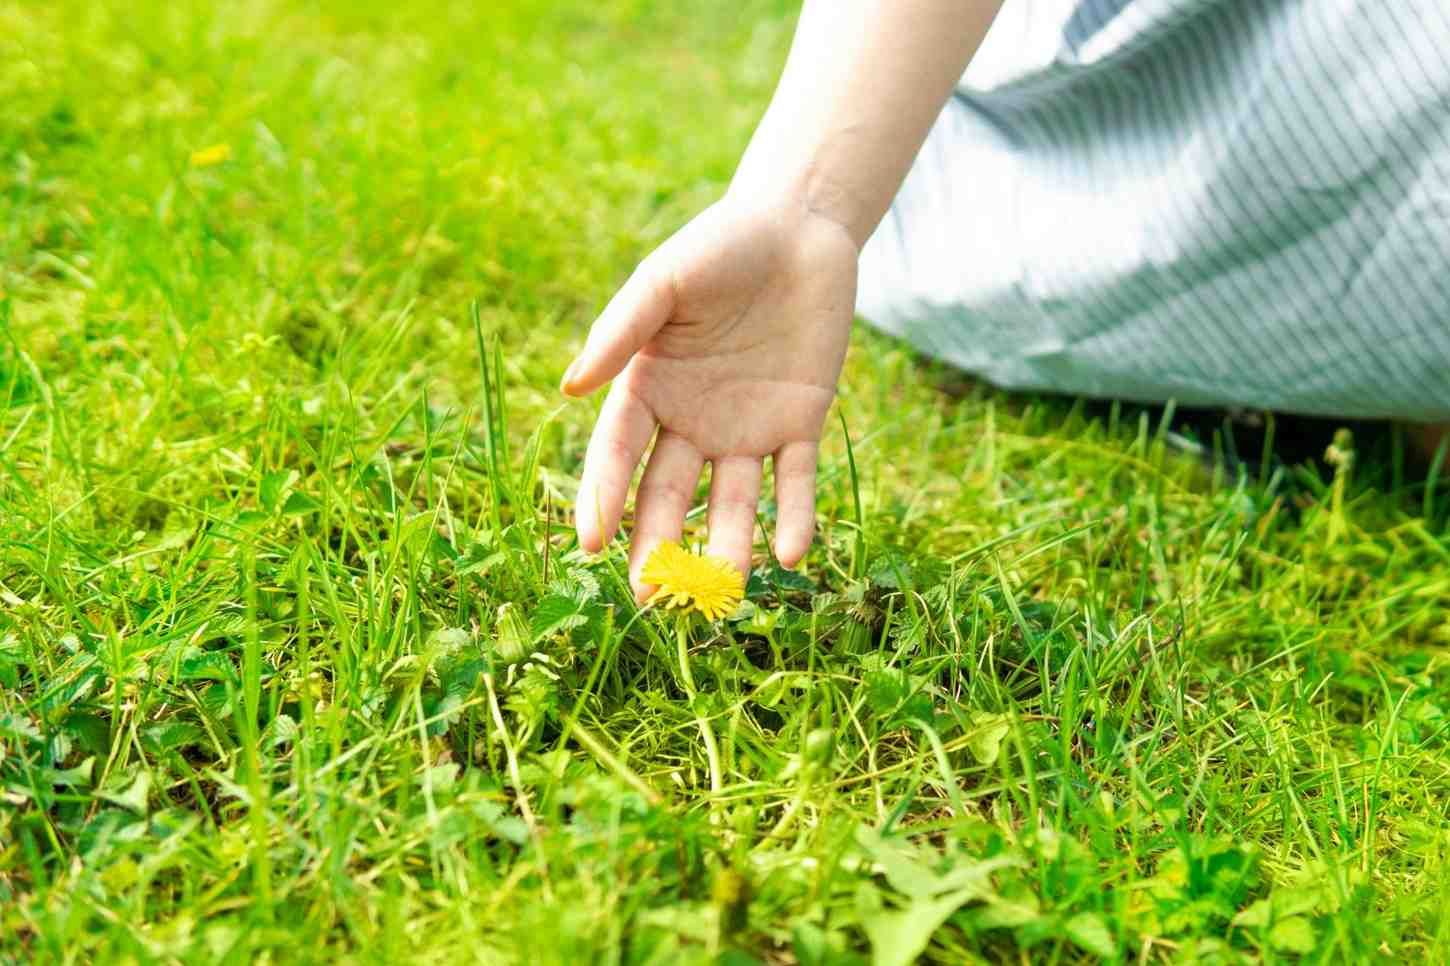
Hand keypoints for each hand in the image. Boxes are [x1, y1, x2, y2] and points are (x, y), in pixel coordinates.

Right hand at [562, 196, 857, 599]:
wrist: (801, 227)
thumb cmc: (722, 244)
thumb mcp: (667, 279)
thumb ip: (623, 328)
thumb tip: (570, 386)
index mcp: (649, 387)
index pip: (618, 454)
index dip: (603, 496)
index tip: (591, 543)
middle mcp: (693, 420)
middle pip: (669, 495)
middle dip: (658, 546)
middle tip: (650, 596)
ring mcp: (748, 428)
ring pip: (733, 501)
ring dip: (728, 545)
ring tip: (724, 586)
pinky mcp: (801, 423)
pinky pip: (795, 480)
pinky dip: (794, 517)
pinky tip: (788, 555)